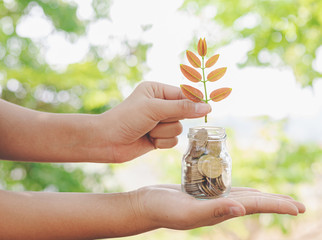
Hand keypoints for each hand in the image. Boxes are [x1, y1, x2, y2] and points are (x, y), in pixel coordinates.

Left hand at [102, 81, 210, 162]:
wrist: (107, 141)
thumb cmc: (127, 119)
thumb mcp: (154, 109)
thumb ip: (182, 108)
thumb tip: (207, 107)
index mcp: (157, 91)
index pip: (184, 94)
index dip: (194, 102)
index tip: (207, 108)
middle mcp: (159, 105)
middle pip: (183, 113)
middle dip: (168, 120)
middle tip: (153, 121)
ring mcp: (159, 122)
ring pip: (179, 129)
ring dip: (163, 132)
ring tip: (148, 131)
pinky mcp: (158, 137)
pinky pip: (173, 140)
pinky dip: (162, 142)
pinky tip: (149, 140)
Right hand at [130, 184, 305, 229]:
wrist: (145, 205)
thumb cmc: (162, 208)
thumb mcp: (186, 211)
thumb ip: (213, 211)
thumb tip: (241, 209)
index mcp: (219, 211)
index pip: (254, 206)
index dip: (276, 205)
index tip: (298, 207)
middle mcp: (219, 207)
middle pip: (254, 203)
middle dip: (275, 203)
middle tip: (297, 205)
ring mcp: (211, 200)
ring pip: (243, 196)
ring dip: (261, 197)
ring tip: (275, 197)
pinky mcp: (203, 192)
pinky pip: (227, 188)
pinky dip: (241, 188)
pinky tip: (244, 188)